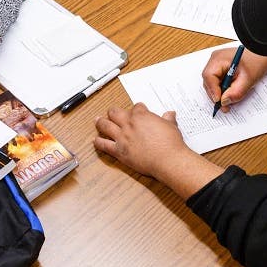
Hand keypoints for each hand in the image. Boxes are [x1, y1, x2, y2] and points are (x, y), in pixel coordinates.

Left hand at [94, 103, 224, 198]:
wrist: (168, 160)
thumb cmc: (170, 144)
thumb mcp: (171, 126)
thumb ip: (168, 119)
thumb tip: (170, 114)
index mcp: (141, 116)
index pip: (136, 107)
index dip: (137, 109)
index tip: (137, 110)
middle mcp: (129, 124)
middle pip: (115, 113)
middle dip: (113, 112)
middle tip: (112, 113)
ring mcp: (122, 137)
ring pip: (105, 125)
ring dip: (100, 122)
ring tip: (98, 121)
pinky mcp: (119, 151)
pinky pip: (104, 145)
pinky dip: (98, 142)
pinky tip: (96, 141)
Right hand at [202, 47, 266, 112]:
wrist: (263, 54)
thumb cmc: (257, 61)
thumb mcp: (248, 79)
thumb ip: (236, 92)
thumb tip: (224, 102)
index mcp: (219, 58)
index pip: (209, 76)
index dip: (212, 90)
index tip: (219, 101)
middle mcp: (215, 60)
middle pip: (209, 81)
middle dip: (216, 94)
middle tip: (224, 106)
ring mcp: (217, 63)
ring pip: (212, 82)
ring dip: (219, 93)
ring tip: (228, 102)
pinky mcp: (221, 67)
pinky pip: (217, 81)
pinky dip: (222, 88)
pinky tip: (229, 93)